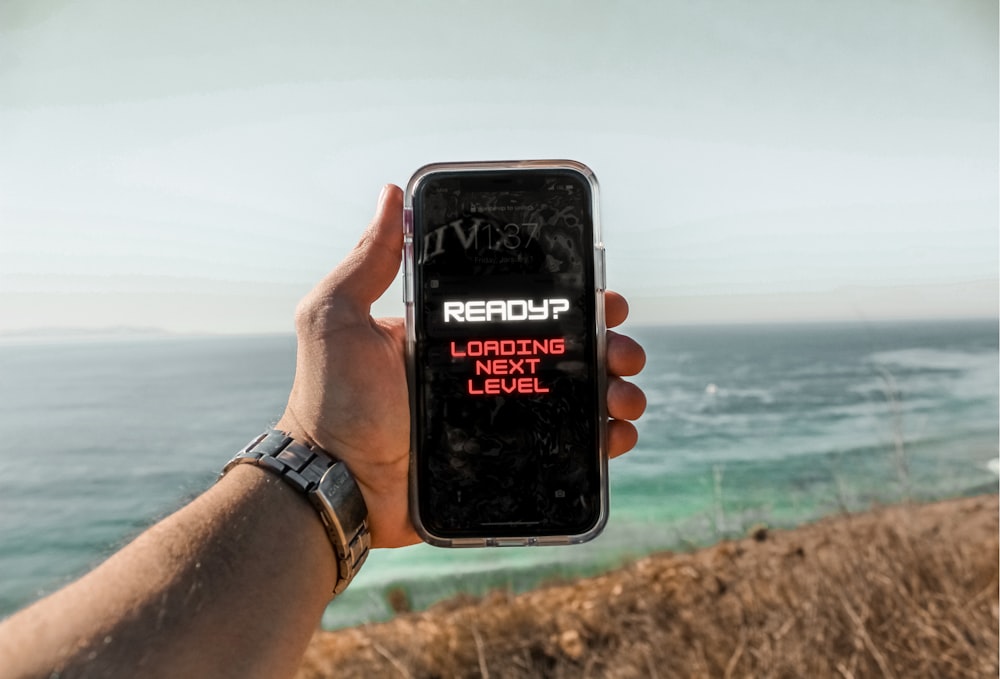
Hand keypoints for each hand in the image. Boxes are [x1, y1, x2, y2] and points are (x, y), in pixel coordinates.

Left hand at [277, 185, 645, 548]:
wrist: (335, 484)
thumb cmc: (331, 402)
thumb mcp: (338, 318)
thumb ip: (366, 263)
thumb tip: (391, 194)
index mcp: (457, 336)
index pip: (529, 308)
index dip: (573, 299)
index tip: (604, 294)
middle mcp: (484, 372)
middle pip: (566, 352)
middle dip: (608, 345)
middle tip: (622, 350)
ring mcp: (498, 421)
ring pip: (576, 400)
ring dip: (615, 391)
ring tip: (626, 396)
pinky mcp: (506, 464)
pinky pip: (566, 451)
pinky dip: (602, 443)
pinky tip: (616, 436)